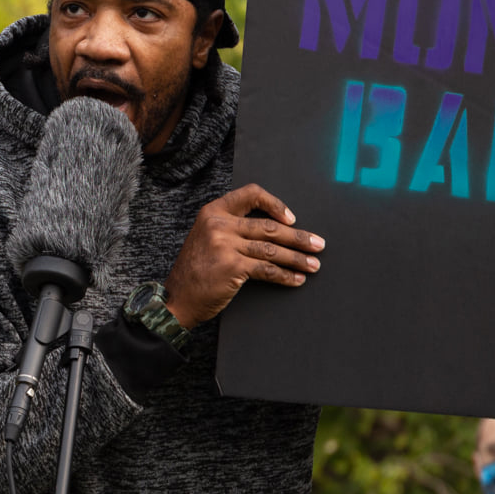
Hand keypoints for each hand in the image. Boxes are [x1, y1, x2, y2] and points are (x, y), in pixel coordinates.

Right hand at [163, 184, 323, 328]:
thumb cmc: (195, 270)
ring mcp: (225, 245)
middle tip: (317, 244)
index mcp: (213, 212)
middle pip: (268, 227)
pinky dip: (286, 275)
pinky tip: (297, 279)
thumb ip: (231, 229)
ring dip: (297, 258)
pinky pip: (267, 269)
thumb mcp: (206, 238)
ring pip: (272, 249)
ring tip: (314, 264)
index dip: (275, 204)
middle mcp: (218, 225)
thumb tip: (274, 232)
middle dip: (298, 237)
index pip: (250, 195)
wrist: (177, 298)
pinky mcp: (232, 267)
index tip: (291, 218)